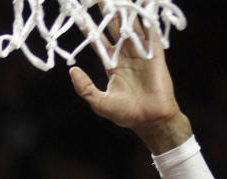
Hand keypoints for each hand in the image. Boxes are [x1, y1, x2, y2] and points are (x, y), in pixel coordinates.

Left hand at [68, 15, 187, 150]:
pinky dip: (148, 17)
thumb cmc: (125, 114)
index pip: (99, 42)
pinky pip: (151, 32)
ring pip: (132, 27)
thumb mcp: (99, 102)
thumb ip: (85, 87)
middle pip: (114, 29)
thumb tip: (72, 70)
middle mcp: (126, 56)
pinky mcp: (155, 54)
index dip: (91, 29)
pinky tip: (144, 3)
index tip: (81, 15)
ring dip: (126, 11)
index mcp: (113, 66)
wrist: (150, 119)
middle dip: (108, 13)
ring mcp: (141, 53)